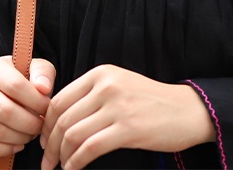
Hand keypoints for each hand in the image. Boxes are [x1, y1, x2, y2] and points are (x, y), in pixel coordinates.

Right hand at [0, 56, 55, 156]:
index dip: (36, 101)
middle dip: (29, 123)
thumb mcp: (34, 68)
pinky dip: (3, 149)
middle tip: (40, 126)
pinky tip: (18, 145)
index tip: (47, 108)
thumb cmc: (20, 78)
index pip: (15, 86)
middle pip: (5, 111)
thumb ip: (43, 73)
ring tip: (31, 134)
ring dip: (19, 137)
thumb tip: (43, 89)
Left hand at [39, 65, 214, 169]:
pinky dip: (75, 163)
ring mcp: (118, 106)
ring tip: (60, 167)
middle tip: (48, 161)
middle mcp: (107, 86)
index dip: (46, 125)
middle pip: (62, 119)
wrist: (188, 110)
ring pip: (72, 134)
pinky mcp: (128, 128)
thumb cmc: (152, 102)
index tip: (44, 142)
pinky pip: (89, 149)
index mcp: (102, 73)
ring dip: (60, 156)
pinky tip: (74, 169)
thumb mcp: (120, 87)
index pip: (59, 100)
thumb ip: (92, 96)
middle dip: (49, 145)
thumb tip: (57, 121)